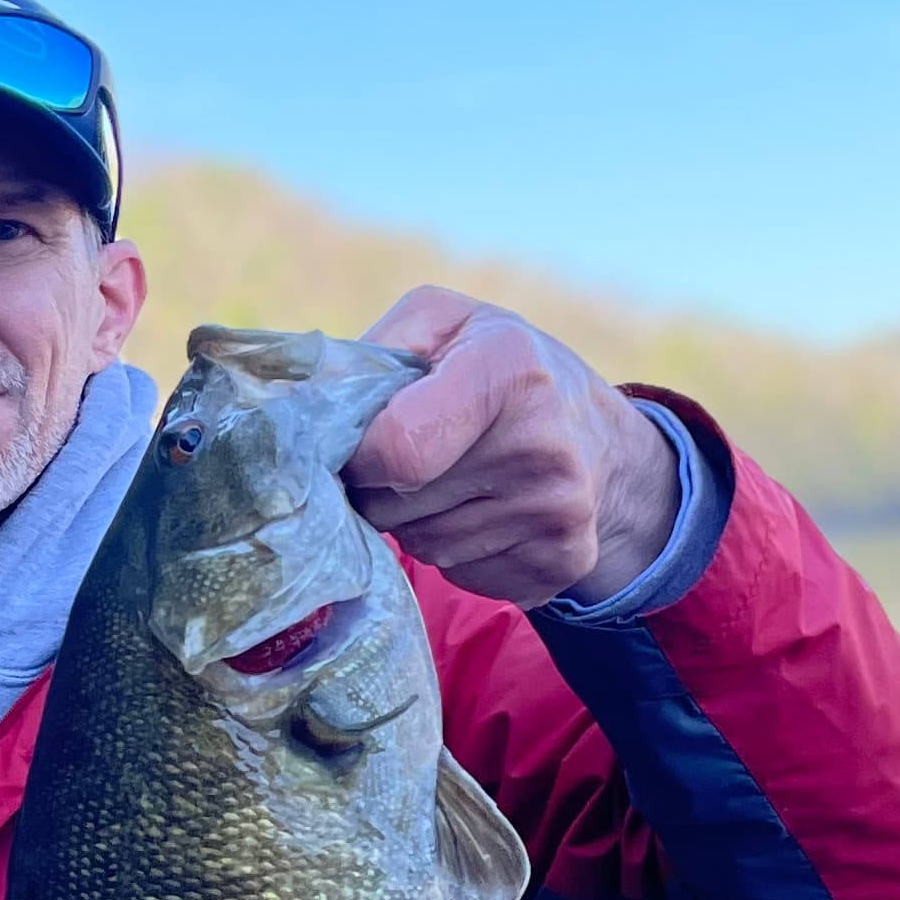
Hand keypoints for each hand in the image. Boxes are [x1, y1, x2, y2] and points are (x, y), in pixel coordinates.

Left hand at [346, 288, 679, 606]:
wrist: (604, 441)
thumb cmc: (502, 369)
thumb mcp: (445, 323)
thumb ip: (370, 354)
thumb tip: (295, 411)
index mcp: (510, 373)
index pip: (395, 450)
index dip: (360, 457)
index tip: (363, 445)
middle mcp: (543, 448)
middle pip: (396, 507)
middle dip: (381, 489)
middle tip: (411, 460)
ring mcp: (557, 514)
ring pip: (423, 548)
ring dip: (415, 521)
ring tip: (452, 481)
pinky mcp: (560, 564)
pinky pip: (461, 576)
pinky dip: (455, 552)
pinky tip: (483, 513)